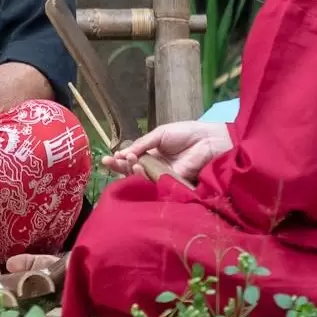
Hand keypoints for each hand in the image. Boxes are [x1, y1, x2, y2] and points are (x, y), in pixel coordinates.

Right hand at [109, 121, 231, 183]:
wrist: (207, 139)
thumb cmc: (185, 133)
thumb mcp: (159, 134)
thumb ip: (142, 144)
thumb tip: (123, 153)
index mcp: (152, 153)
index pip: (132, 158)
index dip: (120, 159)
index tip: (109, 157)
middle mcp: (156, 166)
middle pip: (134, 170)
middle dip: (120, 167)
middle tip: (109, 162)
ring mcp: (163, 175)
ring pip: (142, 177)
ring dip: (131, 170)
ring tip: (127, 161)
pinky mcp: (172, 182)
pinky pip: (155, 183)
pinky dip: (144, 177)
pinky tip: (137, 167)